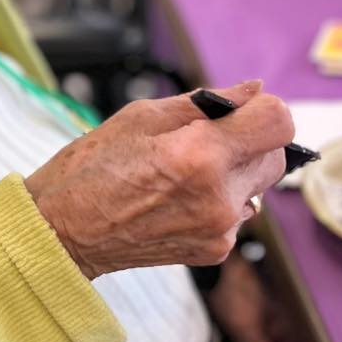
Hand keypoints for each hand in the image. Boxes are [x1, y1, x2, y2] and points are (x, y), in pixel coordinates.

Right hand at [24, 80, 289, 278]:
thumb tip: (252, 91)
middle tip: (205, 137)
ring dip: (238, 170)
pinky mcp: (215, 250)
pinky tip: (180, 195)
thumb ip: (206, 103)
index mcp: (200, 156)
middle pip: (276, 155)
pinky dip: (222, 197)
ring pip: (260, 186)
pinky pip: (240, 212)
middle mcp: (220, 197)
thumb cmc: (91, 169)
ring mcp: (220, 229)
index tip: (238, 110)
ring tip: (187, 169)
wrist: (62, 232)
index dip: (263, 108)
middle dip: (250, 138)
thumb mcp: (142, 117)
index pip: (279, 122)